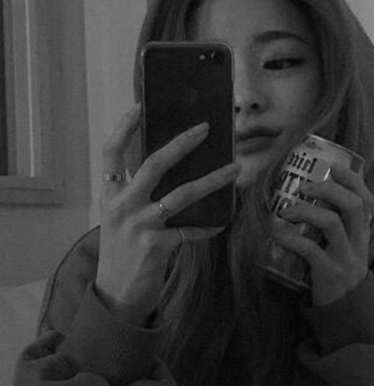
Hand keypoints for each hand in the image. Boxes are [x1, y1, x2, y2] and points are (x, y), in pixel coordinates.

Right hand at [95, 104, 239, 324]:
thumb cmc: (121, 250)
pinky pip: (192, 231)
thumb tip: (174, 166)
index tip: (139, 106)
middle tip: (206, 128)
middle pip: (153, 165)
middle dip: (182, 143)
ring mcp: (139, 226)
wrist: (115, 296)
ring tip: (235, 168)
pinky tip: (221, 223)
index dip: (123, 128)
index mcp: (110, 195)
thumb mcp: (119, 217)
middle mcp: (121, 206)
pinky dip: (209, 227)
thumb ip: (136, 193)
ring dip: (213, 180)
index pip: (111, 153)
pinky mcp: (156, 246)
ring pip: (182, 194)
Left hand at [272, 163, 373, 306]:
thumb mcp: (346, 244)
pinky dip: (291, 239)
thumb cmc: (339, 268)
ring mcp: (346, 258)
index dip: (352, 179)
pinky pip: (311, 251)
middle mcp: (358, 241)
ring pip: (332, 224)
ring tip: (285, 210)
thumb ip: (336, 221)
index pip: (367, 198)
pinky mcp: (330, 274)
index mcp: (362, 231)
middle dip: (328, 190)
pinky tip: (276, 234)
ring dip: (306, 211)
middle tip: (304, 186)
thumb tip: (309, 191)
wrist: (346, 311)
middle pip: (352, 205)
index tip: (332, 166)